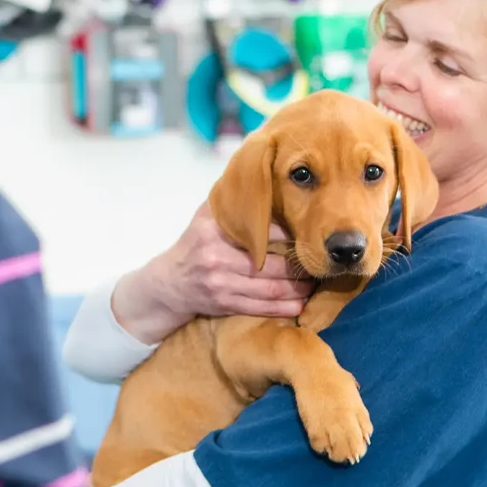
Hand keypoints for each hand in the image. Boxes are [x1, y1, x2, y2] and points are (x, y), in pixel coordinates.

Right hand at [112, 203, 313, 343]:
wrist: (167, 284)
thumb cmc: (194, 244)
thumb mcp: (204, 217)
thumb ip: (232, 201)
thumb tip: (267, 177)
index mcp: (213, 230)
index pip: (262, 230)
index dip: (290, 234)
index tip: (310, 234)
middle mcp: (215, 256)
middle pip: (270, 263)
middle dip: (298, 265)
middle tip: (319, 262)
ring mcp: (219, 283)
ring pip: (269, 288)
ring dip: (297, 288)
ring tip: (313, 283)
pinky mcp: (223, 304)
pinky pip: (260, 308)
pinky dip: (283, 307)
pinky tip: (300, 303)